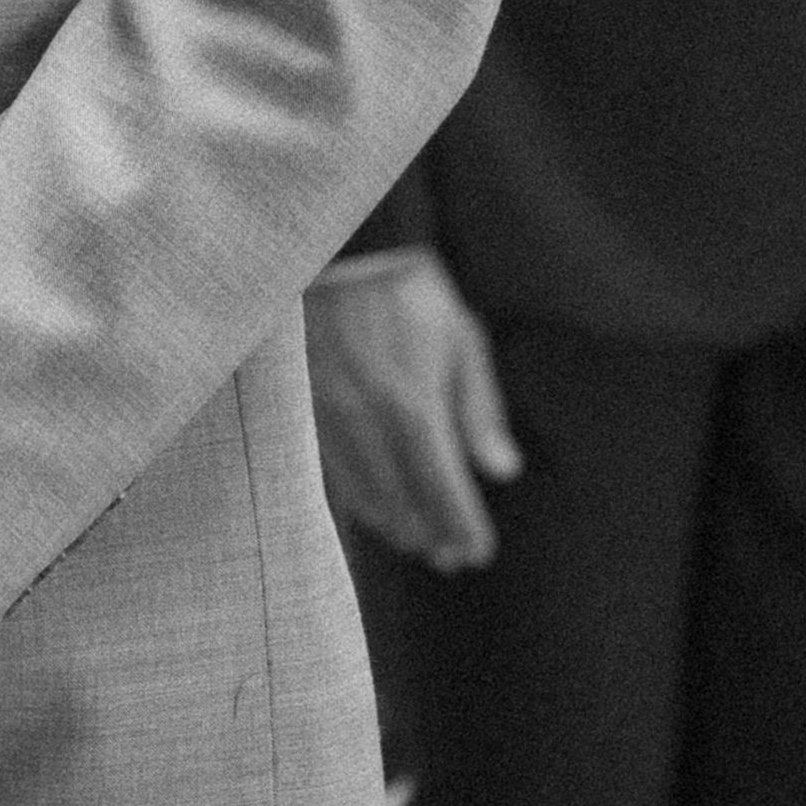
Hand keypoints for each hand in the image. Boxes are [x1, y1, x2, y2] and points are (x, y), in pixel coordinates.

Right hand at [304, 256, 519, 566]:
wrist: (337, 249)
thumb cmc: (408, 291)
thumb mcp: (459, 336)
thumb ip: (479, 408)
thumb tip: (503, 470)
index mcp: (415, 404)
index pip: (442, 488)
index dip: (462, 526)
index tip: (477, 553)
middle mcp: (370, 420)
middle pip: (402, 500)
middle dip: (430, 533)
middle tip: (449, 557)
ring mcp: (330, 416)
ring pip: (363, 491)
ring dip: (393, 523)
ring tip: (416, 540)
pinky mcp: (303, 407)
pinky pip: (331, 469)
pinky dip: (356, 497)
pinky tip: (373, 508)